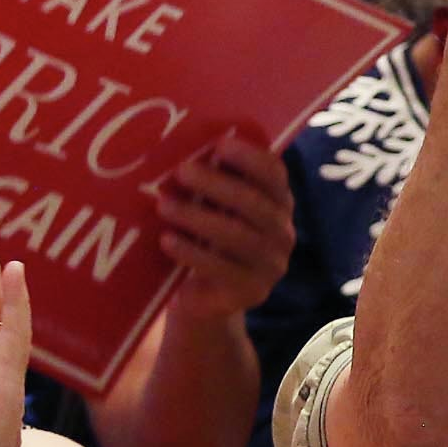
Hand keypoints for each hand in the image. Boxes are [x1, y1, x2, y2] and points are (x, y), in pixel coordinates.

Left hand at [158, 136, 293, 320]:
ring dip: (198, 217)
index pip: (275, 175)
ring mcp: (271, 265)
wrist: (207, 300)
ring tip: (164, 205)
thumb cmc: (208, 242)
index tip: (220, 146)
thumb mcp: (217, 211)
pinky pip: (221, 268)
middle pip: (256, 204)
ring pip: (238, 236)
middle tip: (182, 171)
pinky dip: (191, 252)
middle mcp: (284, 233)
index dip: (251, 158)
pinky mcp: (252, 291)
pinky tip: (167, 239)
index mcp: (280, 205)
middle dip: (217, 185)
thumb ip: (216, 184)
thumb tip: (192, 150)